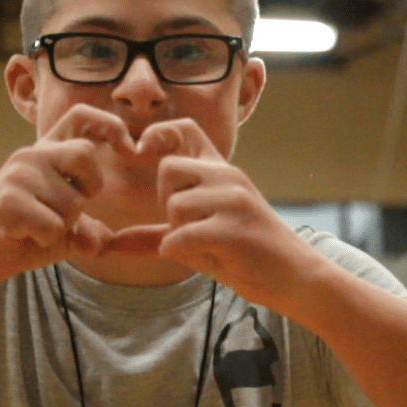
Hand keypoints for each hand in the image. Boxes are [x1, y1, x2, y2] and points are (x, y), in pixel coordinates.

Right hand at [0, 105, 134, 287]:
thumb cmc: (14, 237)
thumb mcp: (57, 231)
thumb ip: (83, 230)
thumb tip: (102, 241)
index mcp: (44, 153)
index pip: (81, 117)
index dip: (111, 125)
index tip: (129, 149)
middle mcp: (31, 155)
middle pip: (86, 156)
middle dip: (89, 189)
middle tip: (66, 210)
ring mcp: (17, 175)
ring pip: (73, 204)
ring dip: (62, 228)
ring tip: (33, 229)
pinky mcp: (8, 201)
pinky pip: (54, 227)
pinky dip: (45, 241)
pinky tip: (21, 237)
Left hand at [108, 119, 324, 309]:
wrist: (297, 278)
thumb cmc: (245, 256)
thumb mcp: (199, 239)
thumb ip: (156, 236)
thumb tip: (109, 243)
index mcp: (222, 171)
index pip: (185, 129)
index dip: (159, 134)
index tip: (143, 152)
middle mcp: (228, 176)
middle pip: (169, 169)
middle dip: (167, 203)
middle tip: (191, 227)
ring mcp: (234, 200)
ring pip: (175, 206)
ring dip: (179, 234)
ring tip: (208, 246)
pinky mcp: (235, 230)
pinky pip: (182, 237)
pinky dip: (182, 253)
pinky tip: (211, 259)